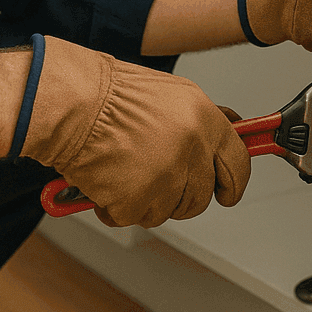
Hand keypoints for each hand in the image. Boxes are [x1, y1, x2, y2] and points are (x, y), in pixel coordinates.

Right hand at [21, 36, 250, 227]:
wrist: (73, 103)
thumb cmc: (113, 94)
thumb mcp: (173, 95)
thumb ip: (202, 121)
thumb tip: (227, 136)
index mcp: (203, 120)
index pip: (238, 163)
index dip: (233, 183)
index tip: (227, 192)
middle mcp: (190, 150)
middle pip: (201, 196)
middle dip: (182, 195)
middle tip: (158, 180)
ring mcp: (164, 178)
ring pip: (168, 210)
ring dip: (148, 200)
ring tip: (126, 170)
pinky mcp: (135, 201)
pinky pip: (134, 217)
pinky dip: (118, 207)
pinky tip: (108, 181)